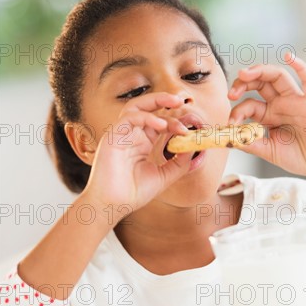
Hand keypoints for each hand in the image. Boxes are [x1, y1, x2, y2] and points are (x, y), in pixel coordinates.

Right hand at [83, 93, 191, 221]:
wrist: (113, 205)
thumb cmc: (133, 193)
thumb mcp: (164, 176)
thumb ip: (179, 163)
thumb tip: (193, 147)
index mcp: (142, 143)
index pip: (158, 122)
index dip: (174, 121)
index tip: (189, 128)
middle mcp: (131, 135)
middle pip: (145, 107)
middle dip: (163, 100)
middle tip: (181, 99)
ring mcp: (121, 134)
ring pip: (136, 107)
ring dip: (155, 101)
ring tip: (174, 103)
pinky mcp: (112, 136)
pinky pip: (129, 118)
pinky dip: (146, 117)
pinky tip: (161, 125)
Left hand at [228, 54, 305, 180]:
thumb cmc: (298, 157)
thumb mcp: (268, 151)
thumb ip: (250, 144)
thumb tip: (227, 138)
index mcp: (269, 115)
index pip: (249, 105)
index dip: (237, 111)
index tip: (230, 124)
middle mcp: (281, 103)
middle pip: (260, 83)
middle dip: (243, 83)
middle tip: (231, 93)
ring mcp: (296, 100)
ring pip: (278, 76)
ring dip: (260, 71)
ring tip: (244, 74)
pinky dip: (300, 66)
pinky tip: (289, 56)